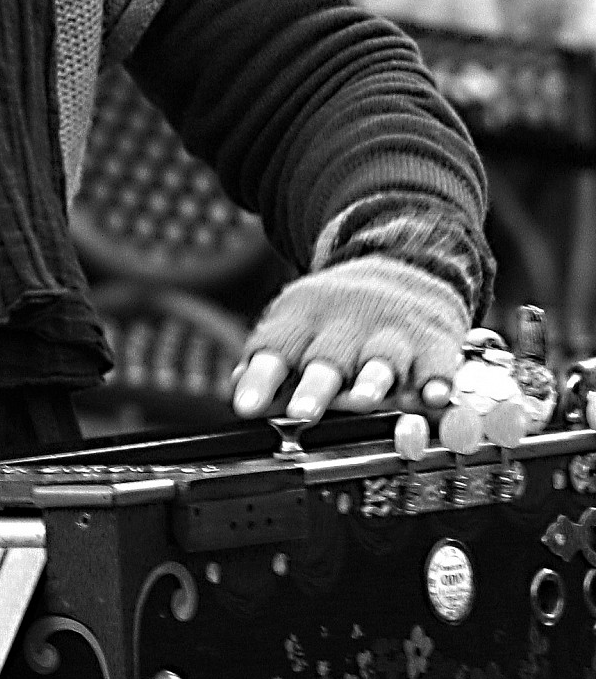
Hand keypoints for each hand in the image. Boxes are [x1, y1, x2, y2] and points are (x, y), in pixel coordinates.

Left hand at [230, 255, 467, 425]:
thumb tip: (241, 391)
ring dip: (373, 380)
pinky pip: (437, 363)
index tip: (246, 407)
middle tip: (301, 412)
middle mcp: (348, 323)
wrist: (407, 265)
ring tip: (366, 401)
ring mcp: (393, 332)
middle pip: (328, 357)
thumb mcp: (299, 323)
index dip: (260, 378)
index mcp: (304, 317)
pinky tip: (433, 396)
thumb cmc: (342, 314)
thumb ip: (272, 359)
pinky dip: (437, 380)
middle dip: (315, 386)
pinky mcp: (434, 342)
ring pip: (382, 358)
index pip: (276, 348)